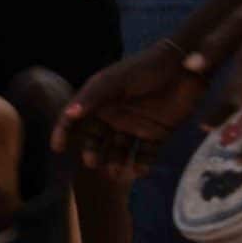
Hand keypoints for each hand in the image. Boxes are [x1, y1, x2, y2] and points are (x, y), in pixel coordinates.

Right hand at [58, 41, 209, 176]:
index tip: (57, 148)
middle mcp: (115, 115)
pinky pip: (146, 153)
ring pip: (120, 150)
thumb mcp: (115, 81)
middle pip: (97, 139)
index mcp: (100, 100)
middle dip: (92, 152)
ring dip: (116, 162)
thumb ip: (92, 97)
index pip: (76, 118)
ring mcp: (136, 125)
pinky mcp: (158, 133)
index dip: (64, 132)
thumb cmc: (144, 69)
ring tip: (116, 173)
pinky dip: (142, 164)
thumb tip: (69, 114)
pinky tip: (138, 170)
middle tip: (92, 164)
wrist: (184, 68)